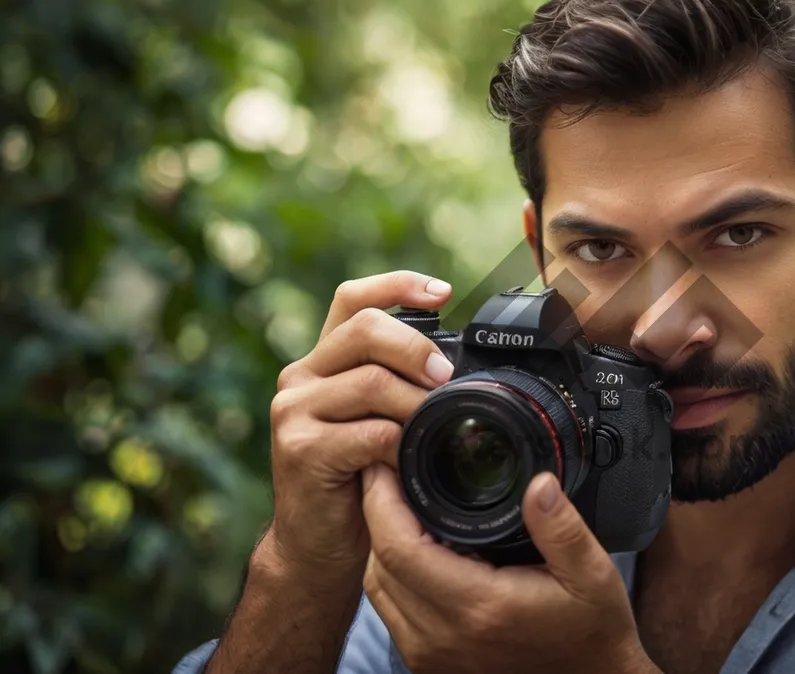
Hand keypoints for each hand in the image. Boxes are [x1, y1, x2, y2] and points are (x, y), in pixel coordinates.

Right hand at [264, 270, 456, 588]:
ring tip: (435, 428)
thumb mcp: (378, 422)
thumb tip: (454, 364)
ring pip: (371, 380)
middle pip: (366, 328)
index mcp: (323, 361)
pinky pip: (370, 432)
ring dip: (416, 403)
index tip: (443, 291)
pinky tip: (409, 462)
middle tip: (447, 378)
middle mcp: (301, 376)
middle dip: (418, 348)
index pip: (353, 298)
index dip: (398, 285)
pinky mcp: (300, 449)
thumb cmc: (357, 482)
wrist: (316, 547)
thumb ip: (397, 387)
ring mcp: (294, 411)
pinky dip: (402, 445)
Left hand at [360, 464, 659, 673]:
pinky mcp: (431, 662)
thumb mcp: (593, 573)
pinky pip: (392, 612)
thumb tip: (539, 482)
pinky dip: (393, 574)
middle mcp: (446, 635)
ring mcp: (433, 654)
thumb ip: (562, 527)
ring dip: (382, 545)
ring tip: (402, 504)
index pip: (399, 549)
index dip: (382, 501)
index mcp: (480, 606)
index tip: (387, 464)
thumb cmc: (592, 631)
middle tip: (392, 474)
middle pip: (379, 566)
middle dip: (377, 514)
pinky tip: (418, 548)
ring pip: (378, 589)